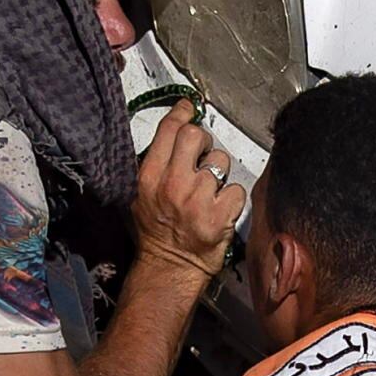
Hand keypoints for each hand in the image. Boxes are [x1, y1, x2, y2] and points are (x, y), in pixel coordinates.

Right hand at [129, 103, 249, 278]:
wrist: (169, 267)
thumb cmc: (156, 233)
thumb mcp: (140, 196)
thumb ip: (154, 165)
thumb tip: (174, 132)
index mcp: (149, 177)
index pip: (169, 130)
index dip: (182, 113)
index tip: (189, 108)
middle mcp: (172, 184)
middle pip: (196, 136)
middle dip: (203, 141)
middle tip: (201, 156)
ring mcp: (197, 198)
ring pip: (220, 161)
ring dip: (218, 173)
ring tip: (209, 190)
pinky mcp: (219, 214)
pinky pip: (236, 189)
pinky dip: (232, 198)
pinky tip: (220, 208)